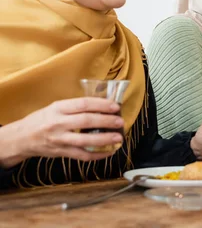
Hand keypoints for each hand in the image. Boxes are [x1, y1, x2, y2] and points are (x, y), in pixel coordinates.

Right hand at [2, 98, 123, 166]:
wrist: (21, 138)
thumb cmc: (42, 120)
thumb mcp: (55, 107)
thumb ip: (75, 107)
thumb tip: (103, 105)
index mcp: (58, 108)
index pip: (83, 104)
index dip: (101, 105)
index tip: (115, 106)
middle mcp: (58, 123)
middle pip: (86, 121)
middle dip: (106, 121)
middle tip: (120, 121)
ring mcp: (60, 139)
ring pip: (85, 141)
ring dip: (105, 139)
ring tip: (119, 137)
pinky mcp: (61, 153)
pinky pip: (82, 156)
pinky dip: (98, 155)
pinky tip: (109, 152)